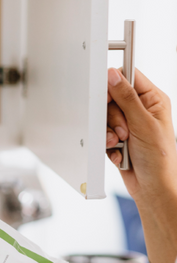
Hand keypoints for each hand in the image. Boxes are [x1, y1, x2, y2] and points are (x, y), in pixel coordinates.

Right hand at [106, 67, 176, 202]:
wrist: (151, 187)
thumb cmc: (158, 159)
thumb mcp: (143, 124)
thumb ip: (126, 98)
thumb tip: (113, 75)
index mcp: (153, 100)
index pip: (129, 78)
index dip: (114, 85)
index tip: (106, 97)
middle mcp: (140, 110)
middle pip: (112, 100)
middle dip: (113, 118)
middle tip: (123, 130)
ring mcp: (127, 124)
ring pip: (104, 118)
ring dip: (109, 133)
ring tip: (121, 143)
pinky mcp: (117, 138)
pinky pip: (102, 134)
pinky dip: (107, 144)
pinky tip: (119, 152)